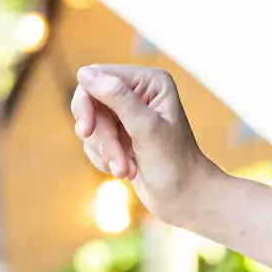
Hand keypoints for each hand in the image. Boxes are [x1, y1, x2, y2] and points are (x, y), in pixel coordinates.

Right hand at [71, 65, 221, 225]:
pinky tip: (125, 170)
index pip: (97, 76)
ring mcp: (129, 115)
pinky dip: (104, 158)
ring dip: (104, 150)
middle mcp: (139, 93)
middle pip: (89, 101)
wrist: (186, 199)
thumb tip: (84, 73)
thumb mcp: (146, 129)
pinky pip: (93, 140)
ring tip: (126, 169)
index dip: (87, 103)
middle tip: (117, 158)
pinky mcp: (121, 135)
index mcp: (151, 82)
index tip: (88, 130)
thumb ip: (118, 98)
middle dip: (100, 134)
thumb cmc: (175, 165)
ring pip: (90, 124)